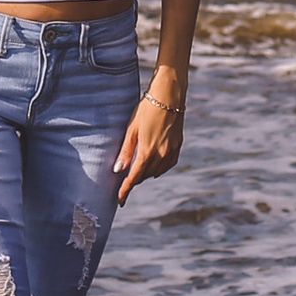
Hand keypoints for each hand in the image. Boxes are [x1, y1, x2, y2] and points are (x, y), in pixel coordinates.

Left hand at [113, 76, 186, 200]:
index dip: (125, 190)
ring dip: (145, 174)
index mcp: (147, 152)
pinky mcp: (177, 146)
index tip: (120, 200)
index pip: (134, 177)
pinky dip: (159, 168)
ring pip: (156, 171)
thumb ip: (126, 151)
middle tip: (124, 182)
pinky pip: (167, 164)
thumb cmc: (146, 109)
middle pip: (144, 175)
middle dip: (134, 180)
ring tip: (137, 171)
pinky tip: (153, 164)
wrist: (169, 95)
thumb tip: (118, 170)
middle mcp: (161, 155)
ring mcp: (171, 151)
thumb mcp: (132, 129)